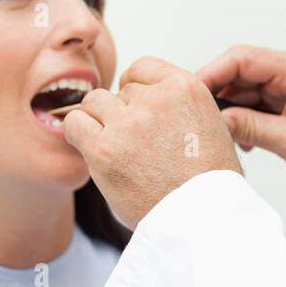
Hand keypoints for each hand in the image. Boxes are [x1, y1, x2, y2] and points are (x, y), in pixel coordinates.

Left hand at [62, 56, 241, 228]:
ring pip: (94, 102)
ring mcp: (129, 122)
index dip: (137, 90)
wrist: (204, 218)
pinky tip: (94, 152)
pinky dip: (79, 135)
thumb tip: (142, 101)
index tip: (141, 112)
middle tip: (135, 145)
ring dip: (100, 122)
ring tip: (116, 150)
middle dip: (123, 113)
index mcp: (187, 88)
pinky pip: (74, 124)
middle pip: (119, 90)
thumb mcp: (210, 126)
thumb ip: (178, 107)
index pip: (142, 68)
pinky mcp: (105, 149)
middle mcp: (157, 98)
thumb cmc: (209, 183)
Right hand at [196, 45, 285, 185]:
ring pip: (245, 86)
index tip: (188, 95)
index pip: (241, 58)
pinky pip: (256, 98)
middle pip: (238, 70)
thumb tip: (216, 122)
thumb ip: (254, 130)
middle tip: (197, 120)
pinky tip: (243, 139)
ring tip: (223, 137)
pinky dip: (244, 116)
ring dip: (230, 109)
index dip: (210, 74)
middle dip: (215, 94)